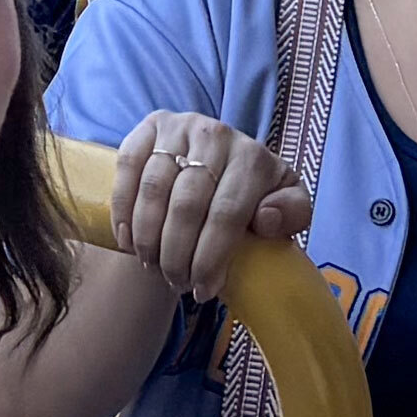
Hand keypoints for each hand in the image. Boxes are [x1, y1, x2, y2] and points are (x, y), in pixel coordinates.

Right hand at [105, 111, 307, 310]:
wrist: (222, 165)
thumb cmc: (255, 195)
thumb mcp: (287, 205)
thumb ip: (293, 213)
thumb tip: (266, 218)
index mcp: (254, 157)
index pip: (227, 213)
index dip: (210, 257)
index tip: (202, 290)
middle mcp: (216, 134)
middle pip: (186, 204)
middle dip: (177, 255)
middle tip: (176, 284)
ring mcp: (180, 126)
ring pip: (154, 189)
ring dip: (148, 237)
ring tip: (153, 267)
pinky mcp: (150, 127)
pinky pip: (128, 166)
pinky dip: (124, 208)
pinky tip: (128, 241)